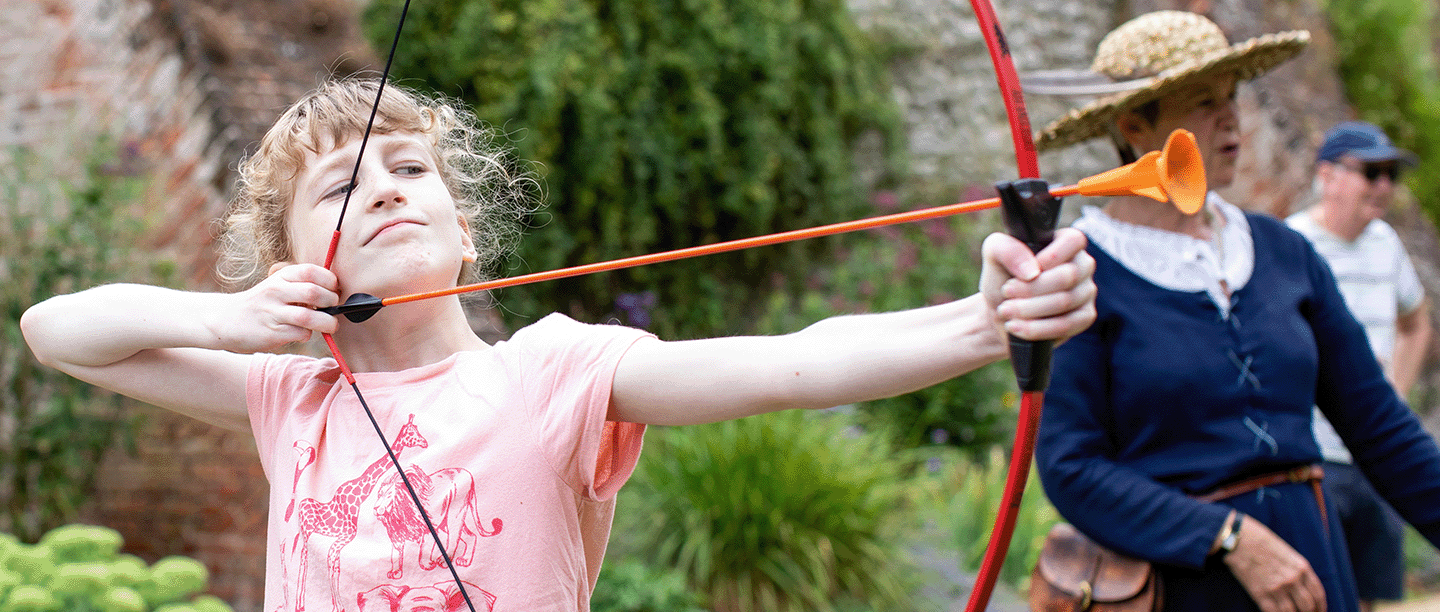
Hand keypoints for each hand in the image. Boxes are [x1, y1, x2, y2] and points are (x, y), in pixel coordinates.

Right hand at [208, 263, 340, 352]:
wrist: (225, 319)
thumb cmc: (263, 302)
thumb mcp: (278, 285)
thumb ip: (302, 284)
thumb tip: (336, 292)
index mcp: (281, 276)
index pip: (311, 271)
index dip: (330, 281)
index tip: (334, 290)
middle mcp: (276, 291)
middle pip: (314, 293)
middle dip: (331, 302)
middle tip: (333, 309)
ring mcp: (272, 312)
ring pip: (309, 317)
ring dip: (327, 323)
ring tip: (330, 325)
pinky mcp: (271, 332)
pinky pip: (300, 334)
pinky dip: (308, 335)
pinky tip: (303, 333)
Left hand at [979, 228, 1095, 341]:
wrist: (1001, 313)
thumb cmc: (1001, 279)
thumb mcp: (994, 256)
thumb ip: (1007, 250)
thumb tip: (1032, 270)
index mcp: (1066, 242)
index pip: (1073, 240)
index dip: (1050, 257)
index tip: (1026, 272)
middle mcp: (1082, 264)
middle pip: (1067, 276)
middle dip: (1030, 288)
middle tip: (1006, 292)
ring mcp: (1086, 291)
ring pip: (1065, 302)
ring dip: (1029, 309)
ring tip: (1006, 310)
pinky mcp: (1084, 317)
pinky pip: (1067, 325)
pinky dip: (1037, 328)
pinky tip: (1017, 327)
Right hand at [1223, 517, 1326, 611]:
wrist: (1239, 539)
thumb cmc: (1263, 543)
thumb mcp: (1288, 553)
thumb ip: (1298, 570)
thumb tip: (1303, 589)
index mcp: (1302, 567)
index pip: (1318, 594)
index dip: (1321, 607)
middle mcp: (1292, 579)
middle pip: (1308, 607)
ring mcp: (1276, 588)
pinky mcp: (1260, 594)